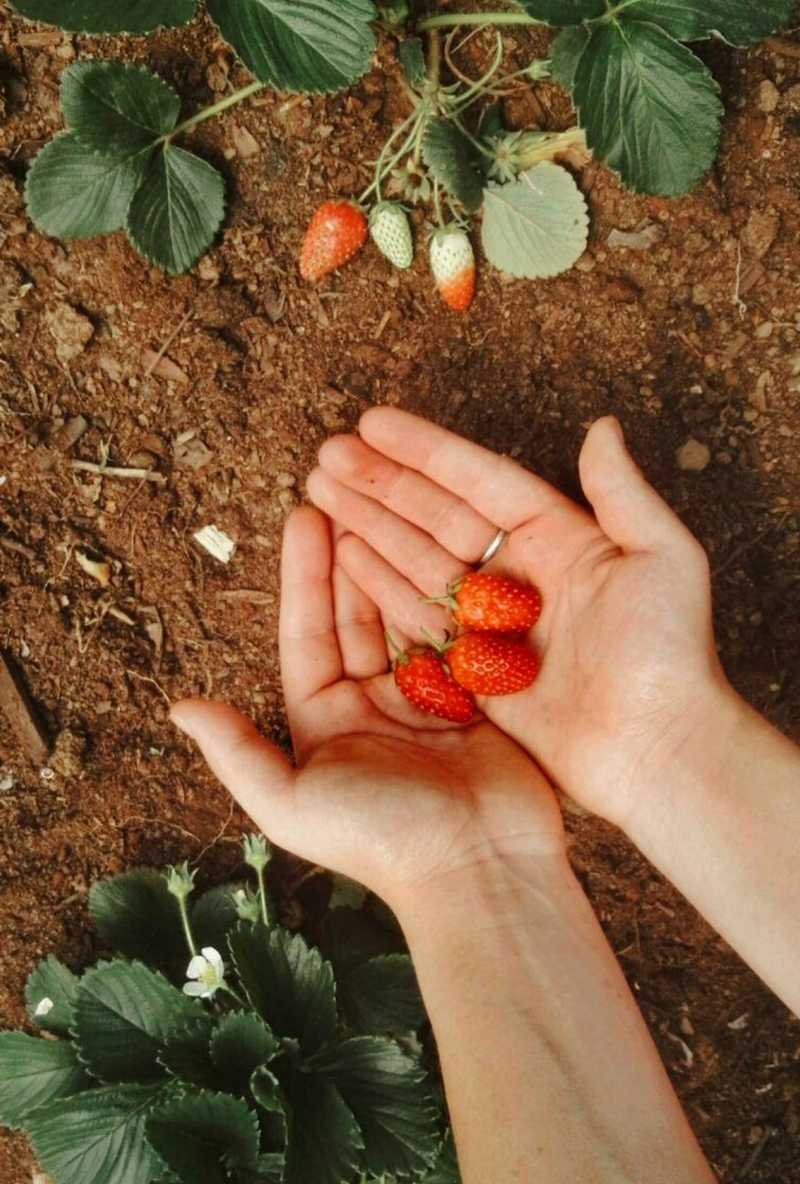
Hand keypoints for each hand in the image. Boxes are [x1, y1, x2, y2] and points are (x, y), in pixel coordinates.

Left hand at [171, 505, 563, 919]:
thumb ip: (236, 752)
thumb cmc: (381, 839)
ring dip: (395, 559)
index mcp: (325, 721)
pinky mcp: (477, 694)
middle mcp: (372, 703)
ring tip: (389, 502)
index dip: (304, 574)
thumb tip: (179, 706)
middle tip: (348, 491)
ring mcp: (429, 695)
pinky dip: (447, 589)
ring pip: (404, 612)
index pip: (309, 632)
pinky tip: (444, 542)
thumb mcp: (291, 802)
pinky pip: (456, 630)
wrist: (481, 869)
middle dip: (349, 552)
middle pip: (356, 613)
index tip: (304, 514)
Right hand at [306, 407, 732, 831]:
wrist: (656, 751)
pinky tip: (342, 553)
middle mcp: (521, 574)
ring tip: (322, 489)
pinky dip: (379, 584)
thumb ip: (622, 491)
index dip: (426, 451)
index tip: (373, 422)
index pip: (480, 481)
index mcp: (561, 538)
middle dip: (382, 483)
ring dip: (370, 523)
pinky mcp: (474, 669)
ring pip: (418, 558)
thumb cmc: (669, 655)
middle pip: (437, 515)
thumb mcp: (663, 559)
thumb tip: (602, 427)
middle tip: (329, 453)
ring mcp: (493, 622)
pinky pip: (417, 616)